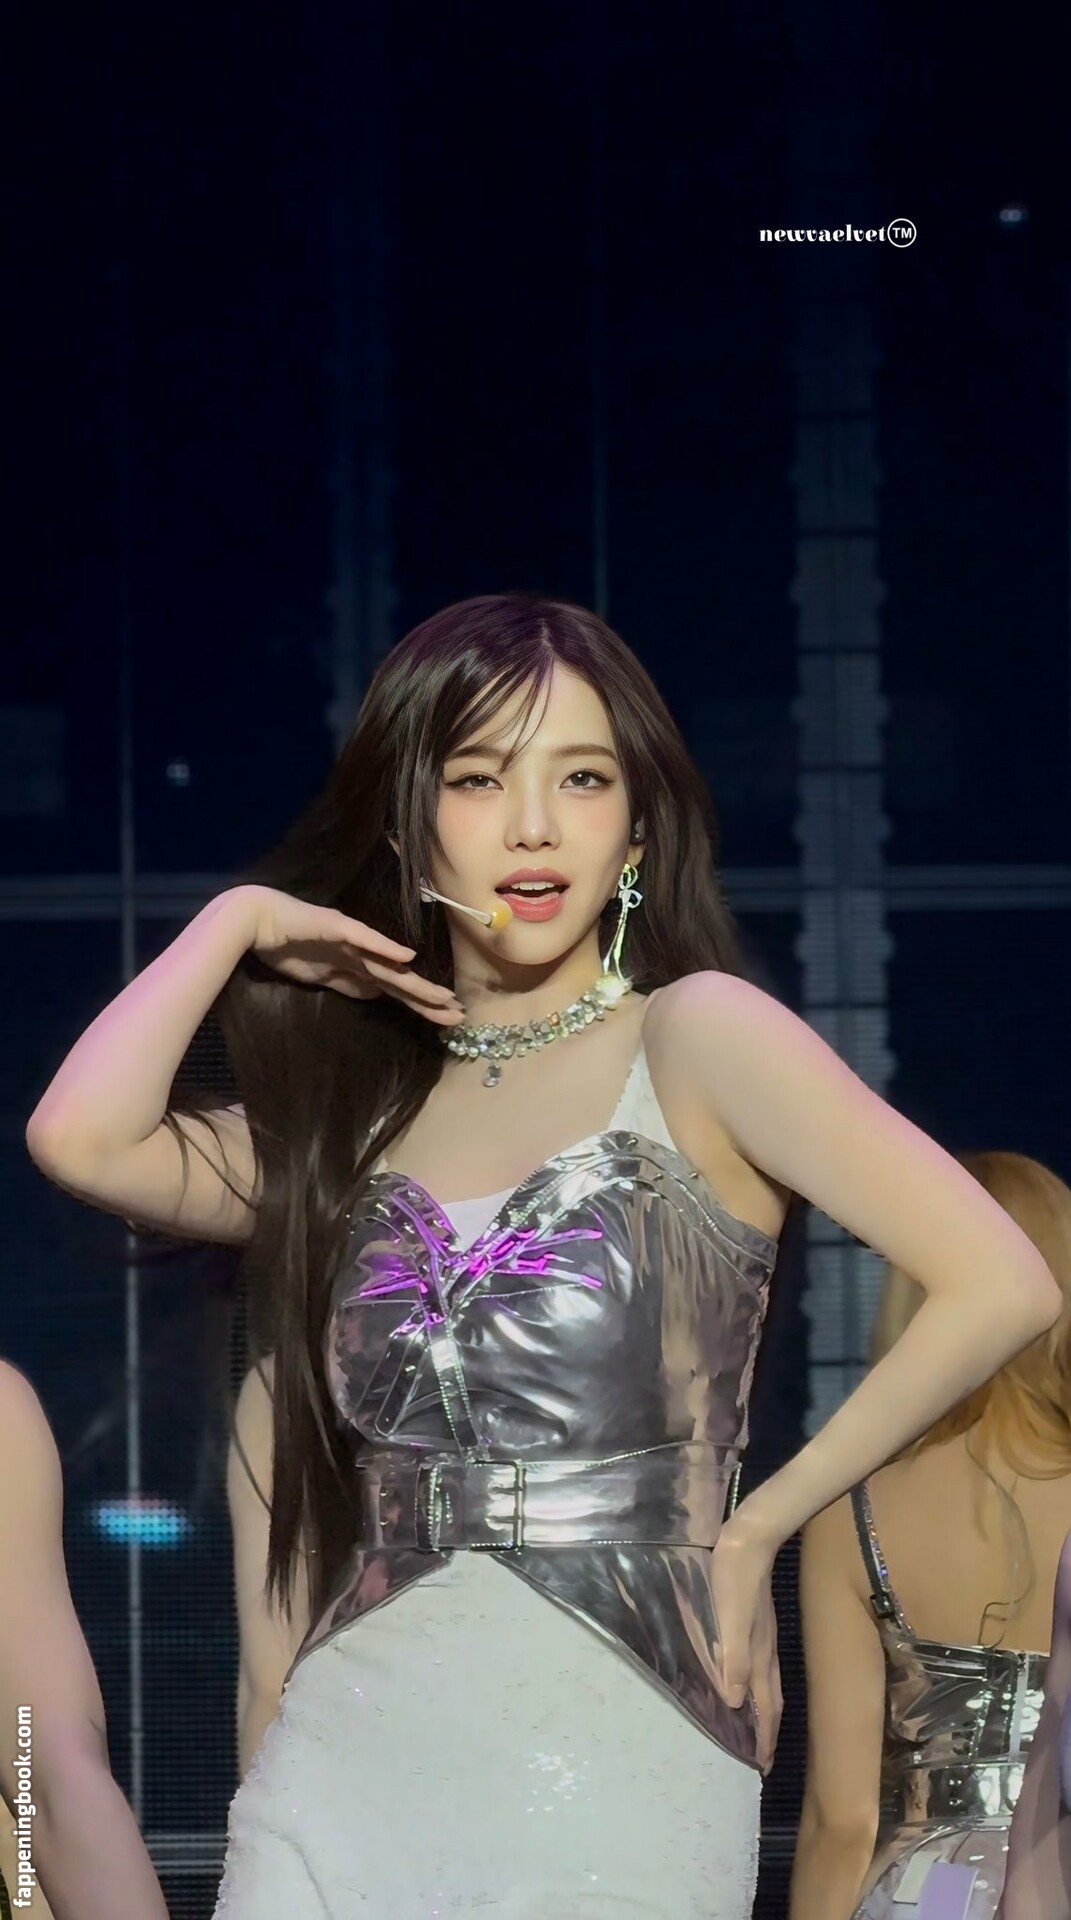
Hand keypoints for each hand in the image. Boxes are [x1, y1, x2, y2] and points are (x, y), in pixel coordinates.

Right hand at [238, 886, 462, 1026]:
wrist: (256, 919)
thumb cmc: (285, 945)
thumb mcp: (321, 977)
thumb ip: (348, 984)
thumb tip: (377, 995)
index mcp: (356, 966)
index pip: (394, 988)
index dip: (419, 1003)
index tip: (445, 1019)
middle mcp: (360, 953)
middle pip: (400, 980)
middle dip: (428, 999)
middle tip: (459, 1016)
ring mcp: (350, 939)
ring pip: (390, 966)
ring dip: (416, 982)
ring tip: (444, 997)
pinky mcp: (335, 927)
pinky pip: (364, 940)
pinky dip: (385, 948)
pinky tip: (407, 958)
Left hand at [708, 1515, 782, 1773]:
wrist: (751, 1538)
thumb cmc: (733, 1578)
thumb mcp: (728, 1618)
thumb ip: (733, 1658)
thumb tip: (736, 1702)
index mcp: (759, 1656)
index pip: (766, 1707)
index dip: (764, 1737)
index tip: (762, 1765)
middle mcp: (767, 1652)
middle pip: (773, 1702)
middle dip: (770, 1732)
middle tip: (764, 1759)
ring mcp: (767, 1638)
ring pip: (771, 1685)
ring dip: (767, 1712)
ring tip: (761, 1730)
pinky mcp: (762, 1624)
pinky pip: (765, 1668)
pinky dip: (762, 1687)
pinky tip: (752, 1682)